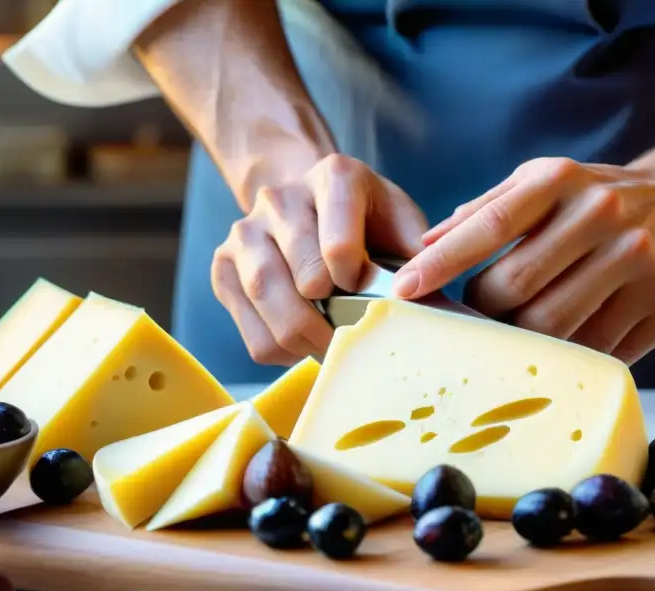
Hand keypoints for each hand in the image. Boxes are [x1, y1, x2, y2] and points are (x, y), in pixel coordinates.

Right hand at [211, 154, 428, 364]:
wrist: (309, 202)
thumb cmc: (365, 222)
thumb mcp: (400, 223)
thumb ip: (420, 255)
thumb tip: (432, 304)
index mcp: (334, 177)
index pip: (339, 247)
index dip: (355, 283)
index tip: (365, 291)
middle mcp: (279, 198)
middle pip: (302, 279)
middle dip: (332, 320)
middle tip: (351, 335)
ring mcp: (244, 231)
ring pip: (267, 301)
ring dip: (304, 338)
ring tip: (328, 344)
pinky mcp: (222, 267)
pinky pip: (250, 331)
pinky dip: (280, 349)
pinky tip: (301, 341)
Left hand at [391, 157, 654, 362]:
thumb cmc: (602, 195)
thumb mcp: (547, 180)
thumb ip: (487, 208)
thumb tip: (425, 243)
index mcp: (563, 182)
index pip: (489, 225)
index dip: (441, 262)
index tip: (404, 290)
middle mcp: (602, 217)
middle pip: (517, 288)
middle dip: (482, 315)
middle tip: (470, 324)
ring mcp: (639, 264)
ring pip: (555, 328)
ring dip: (520, 342)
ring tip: (510, 339)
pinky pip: (597, 350)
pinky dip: (567, 358)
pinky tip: (556, 350)